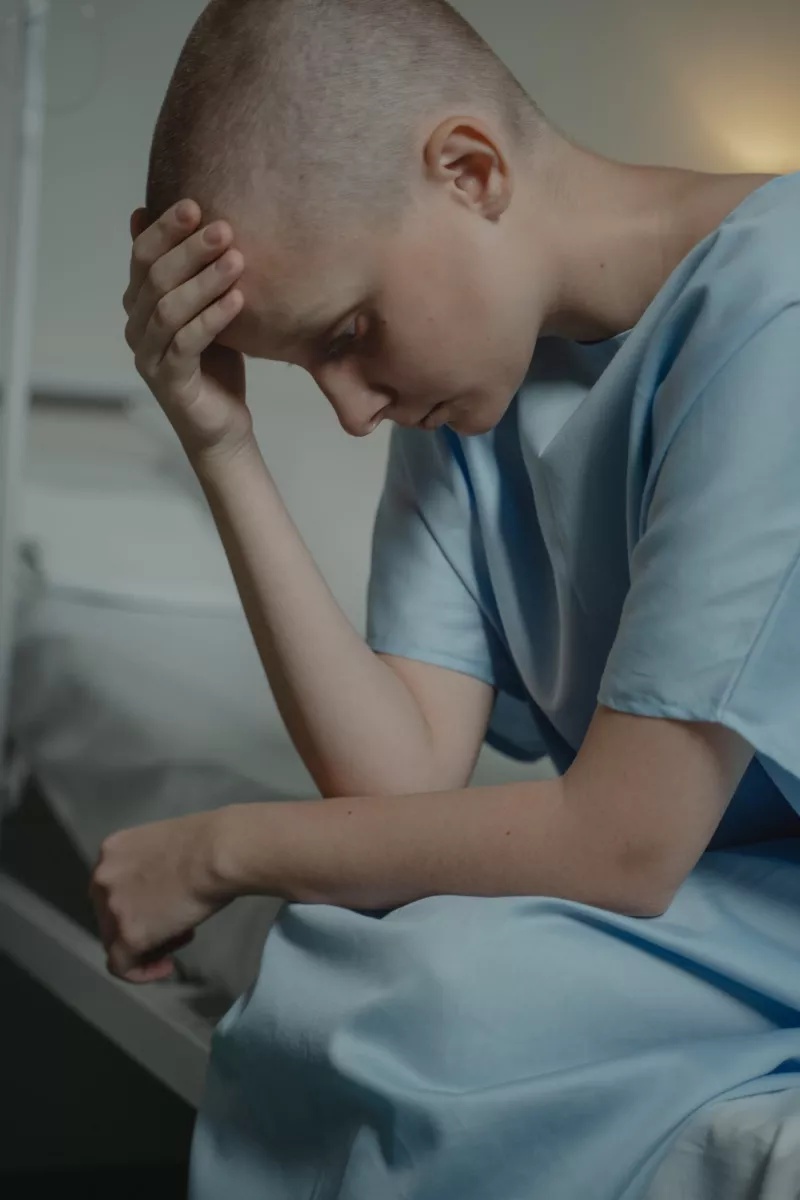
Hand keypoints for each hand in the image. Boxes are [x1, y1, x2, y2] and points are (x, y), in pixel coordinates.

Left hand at [90, 812, 231, 983]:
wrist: (217, 853)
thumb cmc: (208, 841)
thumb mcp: (168, 845)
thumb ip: (154, 867)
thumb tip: (164, 890)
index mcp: (113, 850)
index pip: (113, 886)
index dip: (138, 900)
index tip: (166, 904)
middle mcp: (102, 878)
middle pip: (110, 914)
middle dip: (142, 922)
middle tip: (176, 922)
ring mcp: (112, 908)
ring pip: (115, 941)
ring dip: (146, 944)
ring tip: (181, 937)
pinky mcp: (128, 936)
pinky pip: (123, 966)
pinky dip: (142, 972)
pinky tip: (166, 966)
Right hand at [123, 200, 251, 459]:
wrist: (221, 426)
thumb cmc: (215, 363)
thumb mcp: (206, 309)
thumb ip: (191, 273)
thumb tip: (182, 218)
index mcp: (140, 304)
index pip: (142, 256)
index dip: (165, 229)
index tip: (195, 204)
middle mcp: (137, 327)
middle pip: (155, 278)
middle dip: (189, 250)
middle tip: (223, 228)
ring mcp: (149, 356)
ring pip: (169, 309)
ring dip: (204, 281)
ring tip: (237, 260)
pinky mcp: (170, 382)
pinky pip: (187, 344)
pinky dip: (212, 319)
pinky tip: (238, 301)